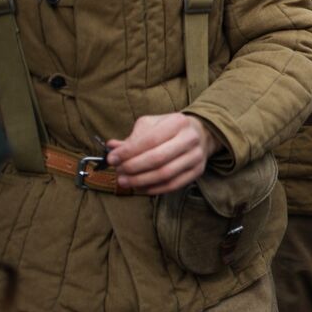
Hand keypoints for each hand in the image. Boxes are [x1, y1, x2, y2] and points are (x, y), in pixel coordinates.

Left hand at [105, 113, 220, 194]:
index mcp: (177, 122)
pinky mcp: (197, 171)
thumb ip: (132, 137)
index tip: (112, 159)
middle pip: (157, 158)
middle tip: (118, 172)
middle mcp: (190, 139)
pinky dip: (153, 189)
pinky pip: (173, 185)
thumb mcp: (152, 125)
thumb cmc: (170, 129)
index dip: (128, 152)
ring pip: (165, 174)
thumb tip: (112, 147)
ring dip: (141, 181)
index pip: (150, 140)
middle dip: (133, 167)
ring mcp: (196, 156)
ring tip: (125, 181)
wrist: (200, 134)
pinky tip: (140, 187)